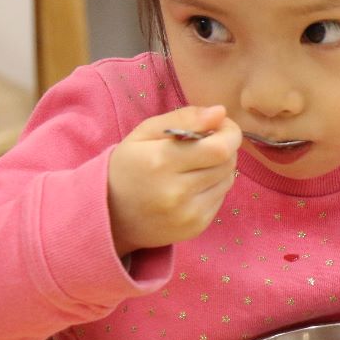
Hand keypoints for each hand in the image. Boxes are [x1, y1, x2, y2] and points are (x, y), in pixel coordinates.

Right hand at [108, 105, 240, 256]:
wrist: (110, 215)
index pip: (219, 148)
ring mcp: (188, 214)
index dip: (229, 133)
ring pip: (228, 180)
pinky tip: (194, 184)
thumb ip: (184, 118)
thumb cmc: (128, 166)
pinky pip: (221, 198)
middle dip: (225, 147)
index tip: (221, 126)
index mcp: (161, 162)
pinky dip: (214, 186)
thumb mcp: (145, 133)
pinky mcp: (196, 227)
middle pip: (227, 163)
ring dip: (221, 167)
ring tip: (198, 164)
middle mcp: (176, 192)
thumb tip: (220, 112)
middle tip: (208, 142)